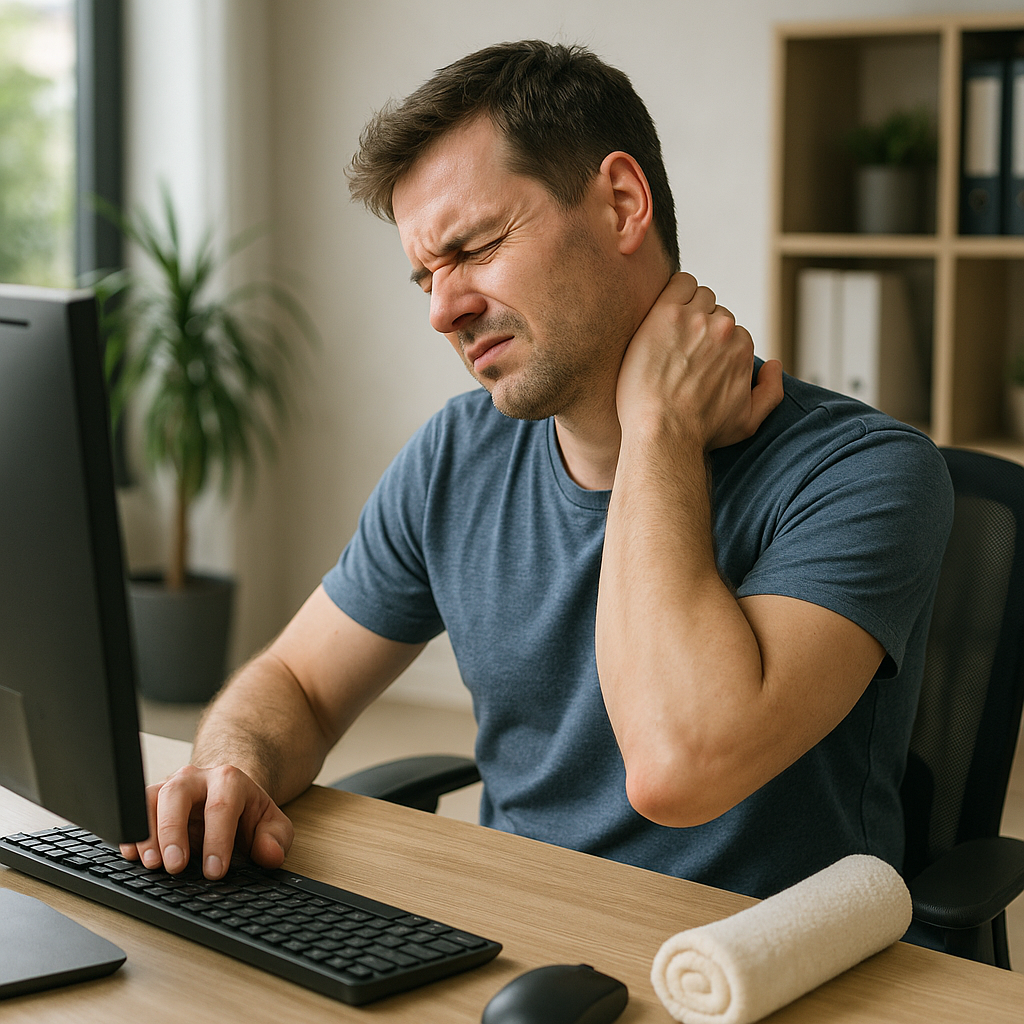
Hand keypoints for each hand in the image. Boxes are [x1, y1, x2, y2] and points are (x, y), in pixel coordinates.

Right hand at [119, 764, 293, 879]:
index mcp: (229, 780)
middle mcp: (196, 778)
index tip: (215, 871)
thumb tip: (270, 854)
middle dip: (174, 830)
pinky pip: (134, 809)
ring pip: (150, 799)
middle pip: (178, 794)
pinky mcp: (152, 800)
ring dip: (147, 833)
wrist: (229, 795)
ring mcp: (171, 787)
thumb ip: (276, 839)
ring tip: (152, 864)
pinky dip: (130, 832)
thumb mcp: (271, 824)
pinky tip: (132, 854)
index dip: (218, 840)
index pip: (222, 806)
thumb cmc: (247, 814)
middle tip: (175, 866)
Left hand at [617, 273, 783, 449]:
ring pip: (697, 294)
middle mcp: (723, 329)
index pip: (729, 329)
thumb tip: (774, 364)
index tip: (691, 357)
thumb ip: (771, 392)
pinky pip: (678, 282)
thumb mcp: (748, 421)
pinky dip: (674, 290)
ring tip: (667, 334)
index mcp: (741, 347)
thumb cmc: (700, 431)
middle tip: (677, 348)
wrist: (662, 432)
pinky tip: (663, 312)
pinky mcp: (666, 313)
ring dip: (685, 307)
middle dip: (698, 325)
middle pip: (713, 310)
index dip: (709, 342)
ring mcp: (694, 318)